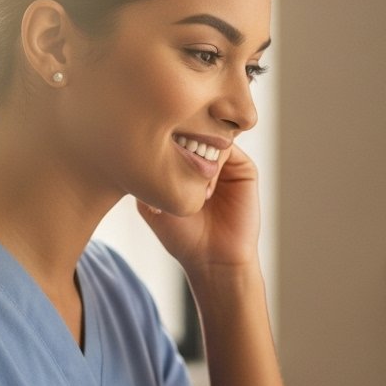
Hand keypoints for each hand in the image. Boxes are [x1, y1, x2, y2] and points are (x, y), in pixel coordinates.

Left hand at [138, 143, 259, 275]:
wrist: (213, 259)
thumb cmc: (182, 236)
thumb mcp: (151, 202)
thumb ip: (146, 172)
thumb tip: (141, 141)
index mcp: (182, 162)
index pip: (172, 132)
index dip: (160, 137)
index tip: (150, 160)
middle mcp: (204, 157)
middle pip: (192, 126)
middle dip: (180, 141)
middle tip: (171, 168)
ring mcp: (225, 162)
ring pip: (209, 135)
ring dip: (197, 156)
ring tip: (190, 188)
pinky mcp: (244, 169)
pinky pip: (228, 150)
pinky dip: (214, 165)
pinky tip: (206, 193)